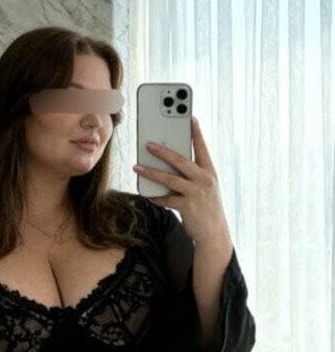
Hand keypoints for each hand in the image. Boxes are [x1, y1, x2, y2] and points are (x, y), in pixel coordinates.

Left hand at [133, 116, 231, 245]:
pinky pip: (166, 199)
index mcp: (209, 172)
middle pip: (181, 160)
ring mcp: (196, 193)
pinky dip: (155, 196)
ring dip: (151, 172)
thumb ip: (191, 176)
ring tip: (137, 167)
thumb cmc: (206, 208)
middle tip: (148, 144)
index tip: (190, 117)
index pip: (202, 148)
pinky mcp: (187, 207)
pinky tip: (147, 193)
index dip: (196, 133)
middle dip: (163, 150)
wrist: (214, 233)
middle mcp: (204, 180)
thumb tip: (168, 166)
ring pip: (170, 178)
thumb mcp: (205, 188)